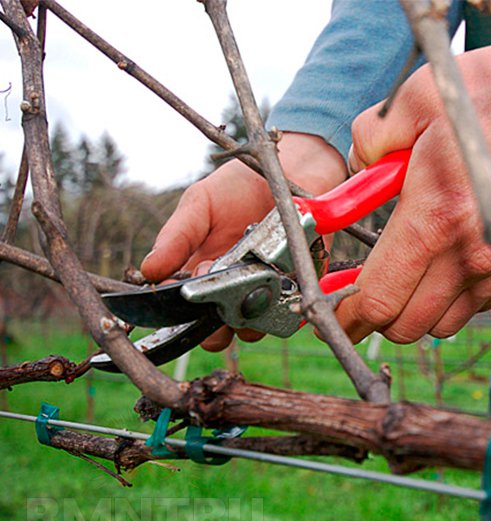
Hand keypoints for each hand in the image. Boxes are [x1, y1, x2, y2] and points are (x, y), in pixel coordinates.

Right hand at [140, 132, 346, 350]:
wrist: (288, 173)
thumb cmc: (238, 189)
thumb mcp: (199, 204)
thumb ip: (177, 237)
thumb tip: (148, 270)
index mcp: (201, 276)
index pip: (185, 316)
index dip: (183, 314)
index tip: (185, 291)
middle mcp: (231, 292)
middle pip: (218, 333)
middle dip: (216, 323)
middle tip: (221, 284)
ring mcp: (265, 294)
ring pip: (253, 329)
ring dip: (251, 311)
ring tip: (256, 273)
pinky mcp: (299, 289)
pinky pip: (290, 313)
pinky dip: (285, 299)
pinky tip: (284, 271)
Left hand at [338, 42, 490, 343]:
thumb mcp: (423, 96)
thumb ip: (373, 137)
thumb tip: (358, 166)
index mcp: (434, 219)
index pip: (378, 299)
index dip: (346, 313)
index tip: (330, 308)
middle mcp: (469, 257)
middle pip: (408, 325)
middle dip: (376, 315)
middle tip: (362, 289)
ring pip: (444, 323)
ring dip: (417, 308)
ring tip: (408, 271)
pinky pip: (479, 305)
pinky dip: (454, 298)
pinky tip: (449, 259)